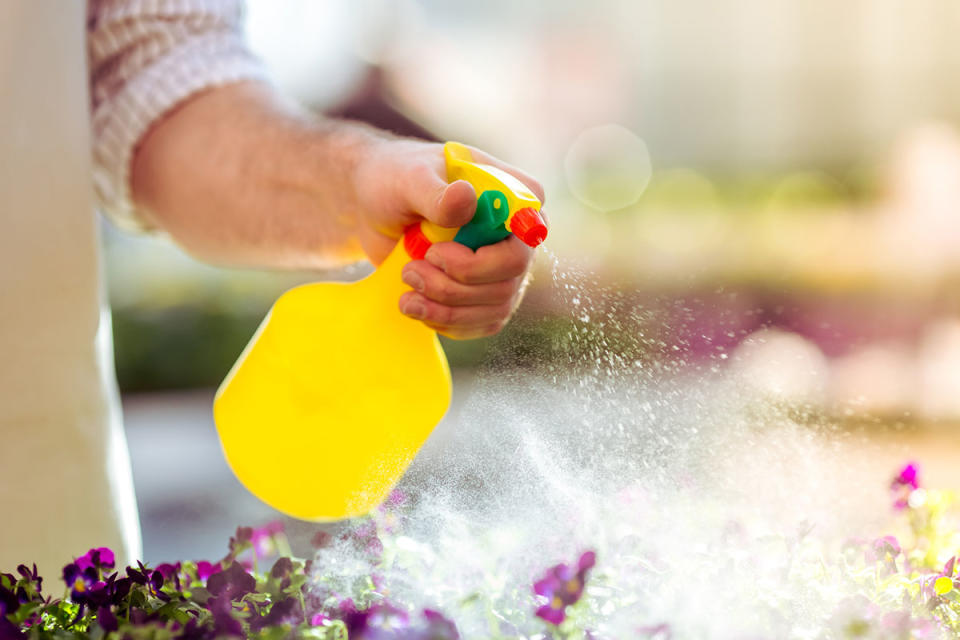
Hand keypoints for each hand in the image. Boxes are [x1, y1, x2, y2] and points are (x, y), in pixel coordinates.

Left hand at [351, 138, 545, 338]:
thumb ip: (438, 195)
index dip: (488, 253)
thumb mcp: (410, 181)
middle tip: (412, 270)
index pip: (529, 231)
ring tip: (408, 284)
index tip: (435, 252)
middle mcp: (518, 235)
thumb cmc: (398, 180)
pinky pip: (481, 324)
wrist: (377, 208)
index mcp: (515, 194)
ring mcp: (505, 269)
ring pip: (495, 306)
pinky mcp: (486, 296)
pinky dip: (445, 320)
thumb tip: (465, 198)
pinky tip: (416, 304)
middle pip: (510, 277)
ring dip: (445, 305)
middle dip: (456, 284)